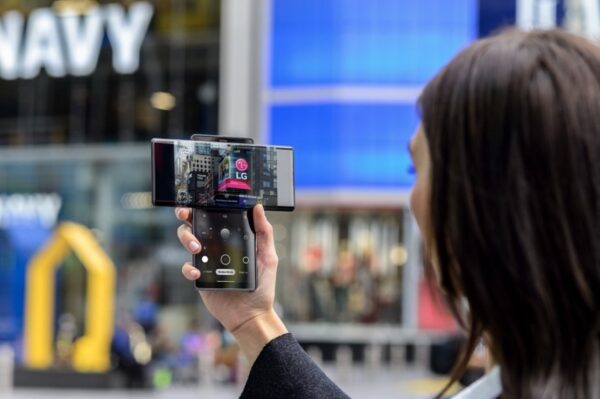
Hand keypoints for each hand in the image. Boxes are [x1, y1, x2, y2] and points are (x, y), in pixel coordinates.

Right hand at [176, 205, 286, 363]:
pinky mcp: (200, 278)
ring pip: (187, 241)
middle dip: (187, 216)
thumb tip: (258, 208)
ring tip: (197, 247)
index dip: (205, 207)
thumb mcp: (268, 256)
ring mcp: (207, 261)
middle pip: (195, 225)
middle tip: (186, 215)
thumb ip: (264, 232)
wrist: (251, 315)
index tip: (200, 200)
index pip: (216, 217)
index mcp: (232, 238)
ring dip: (187, 238)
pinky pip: (187, 268)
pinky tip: (197, 273)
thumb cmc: (262, 286)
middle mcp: (217, 246)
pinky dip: (189, 268)